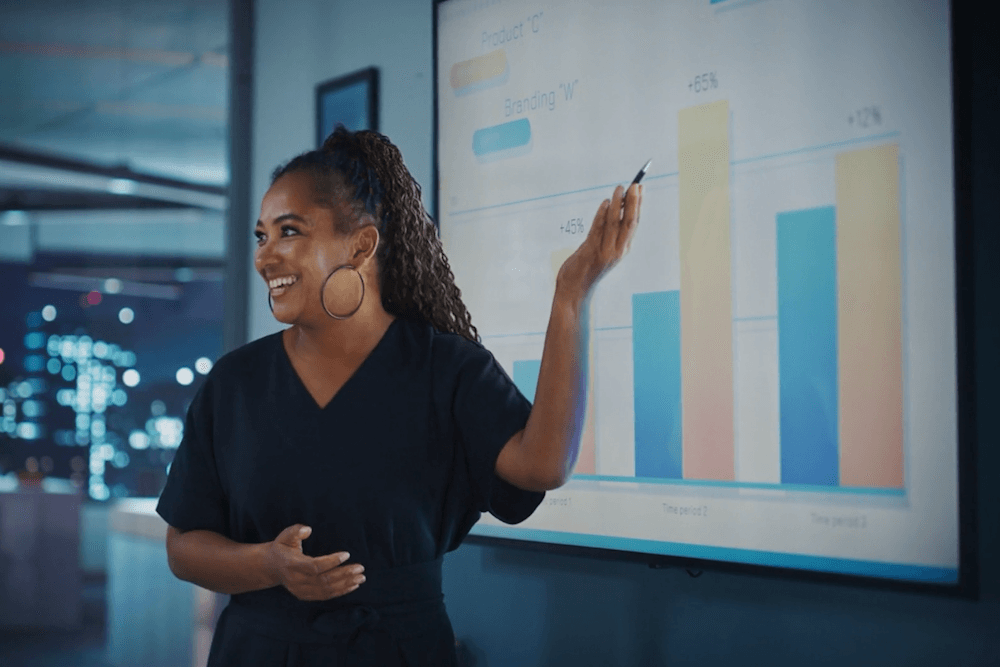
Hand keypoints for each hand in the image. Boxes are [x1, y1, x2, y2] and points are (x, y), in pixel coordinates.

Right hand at [266, 524, 364, 600]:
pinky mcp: (305, 596)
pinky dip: (340, 592)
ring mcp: (300, 590)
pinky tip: (353, 585)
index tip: (347, 554)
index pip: (314, 566)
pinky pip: (325, 596)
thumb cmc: (283, 547)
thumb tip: (308, 529)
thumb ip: (296, 530)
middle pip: (323, 580)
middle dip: (344, 574)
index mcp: (292, 565)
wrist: (271, 567)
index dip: (332, 562)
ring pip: (326, 590)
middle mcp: (296, 580)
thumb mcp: (286, 535)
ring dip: (345, 584)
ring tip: (361, 578)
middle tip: (360, 568)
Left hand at [557, 183, 641, 300]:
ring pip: (615, 224)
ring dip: (618, 204)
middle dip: (634, 202)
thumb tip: (615, 208)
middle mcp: (617, 250)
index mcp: (623, 249)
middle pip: (629, 222)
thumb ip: (609, 233)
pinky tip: (605, 203)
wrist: (574, 289)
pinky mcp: (590, 251)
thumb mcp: (603, 251)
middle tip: (636, 184)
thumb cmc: (587, 268)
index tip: (640, 188)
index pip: (634, 223)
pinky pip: (598, 229)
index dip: (638, 205)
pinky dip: (602, 214)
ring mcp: (605, 251)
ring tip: (619, 188)